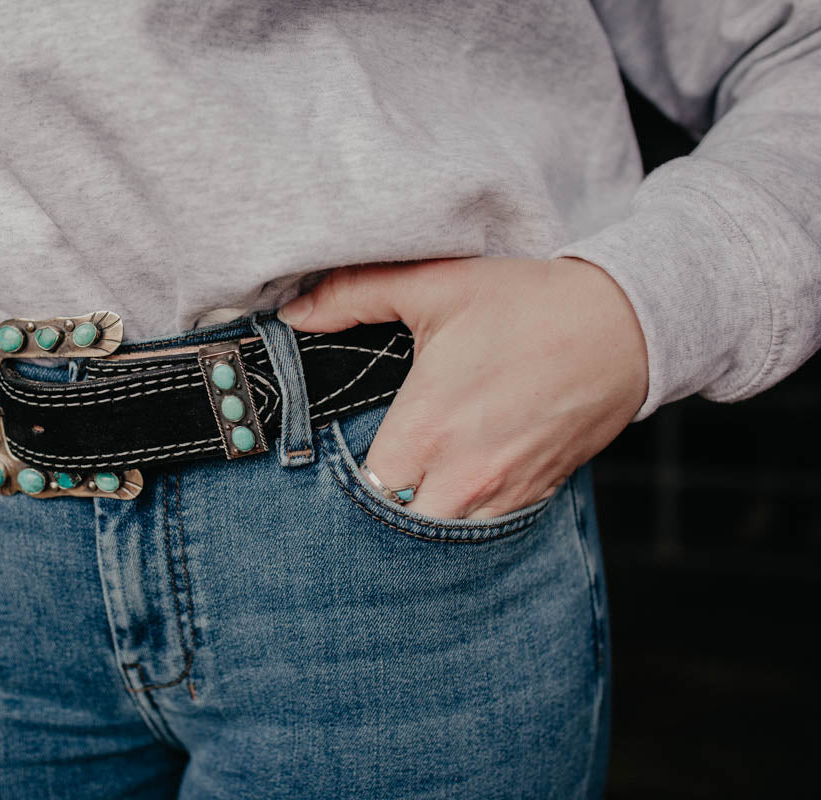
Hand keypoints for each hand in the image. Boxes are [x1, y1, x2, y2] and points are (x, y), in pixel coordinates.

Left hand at [279, 257, 647, 518]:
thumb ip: (355, 295)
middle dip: (372, 512)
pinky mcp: (531, 499)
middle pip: (393, 528)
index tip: (331, 462)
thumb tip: (293, 313)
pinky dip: (457, 522)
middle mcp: (462, 475)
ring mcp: (501, 495)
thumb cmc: (527, 306)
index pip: (357, 489)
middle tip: (359, 483)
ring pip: (438, 542)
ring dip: (415, 523)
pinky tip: (444, 495)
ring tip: (402, 493)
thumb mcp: (435, 285)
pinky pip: (481, 535)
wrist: (625, 328)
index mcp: (427, 428)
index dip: (337, 481)